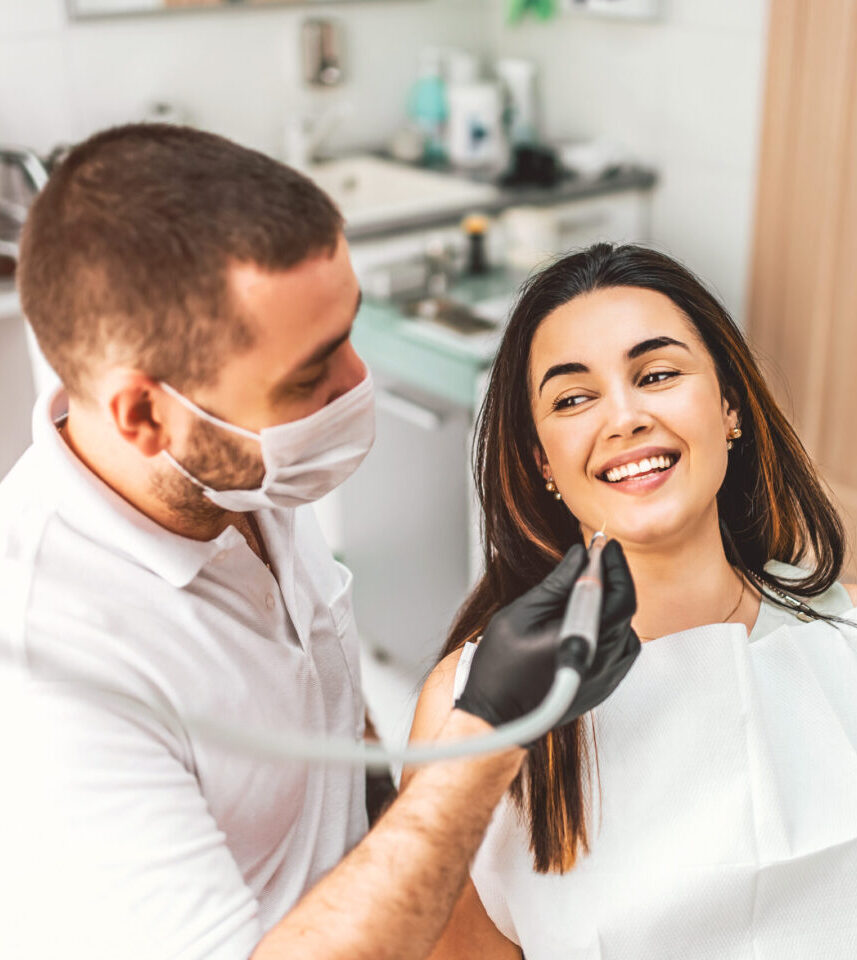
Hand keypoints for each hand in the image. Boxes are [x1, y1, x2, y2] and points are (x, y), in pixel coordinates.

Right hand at [455, 539, 638, 729]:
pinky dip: (612, 625)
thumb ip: (555, 585)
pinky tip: (589, 616)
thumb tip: (579, 557)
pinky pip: (621, 646)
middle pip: (625, 608)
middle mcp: (602, 661)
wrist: (498, 718)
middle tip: (597, 555)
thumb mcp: (520, 615)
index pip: (616, 594)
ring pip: (626, 626)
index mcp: (583, 641)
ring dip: (612, 601)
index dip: (613, 564)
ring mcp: (607, 676)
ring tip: (589, 584)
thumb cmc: (500, 671)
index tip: (604, 544)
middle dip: (613, 577)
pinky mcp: (605, 685)